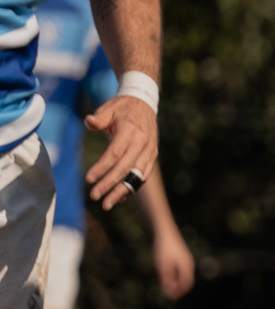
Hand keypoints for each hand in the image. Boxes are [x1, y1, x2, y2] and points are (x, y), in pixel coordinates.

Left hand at [84, 95, 158, 210]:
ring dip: (122, 191)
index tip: (89, 179)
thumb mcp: (108, 108)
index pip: (115, 154)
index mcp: (130, 131)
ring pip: (136, 176)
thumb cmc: (121, 108)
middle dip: (110, 184)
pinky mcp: (152, 157)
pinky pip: (142, 176)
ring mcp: (150, 151)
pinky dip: (132, 187)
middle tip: (95, 196)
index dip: (102, 167)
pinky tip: (119, 197)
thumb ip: (98, 117)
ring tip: (107, 204)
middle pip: (125, 168)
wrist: (144, 104)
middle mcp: (143, 143)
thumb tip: (89, 121)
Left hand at [153, 229, 195, 299]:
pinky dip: (173, 274)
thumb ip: (167, 280)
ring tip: (164, 284)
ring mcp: (185, 258)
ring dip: (175, 281)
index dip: (179, 292)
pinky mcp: (180, 254)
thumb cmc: (163, 248)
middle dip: (178, 288)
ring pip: (182, 274)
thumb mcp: (163, 266)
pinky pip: (179, 268)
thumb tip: (169, 293)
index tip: (170, 298)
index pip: (186, 284)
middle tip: (167, 294)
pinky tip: (162, 272)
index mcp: (187, 267)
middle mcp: (188, 263)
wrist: (164, 230)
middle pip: (186, 280)